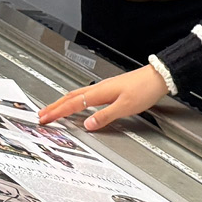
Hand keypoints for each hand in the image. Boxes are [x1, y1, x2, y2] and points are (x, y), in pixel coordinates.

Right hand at [37, 65, 169, 130]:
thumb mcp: (125, 107)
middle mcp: (100, 87)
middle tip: (41, 114)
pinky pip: (86, 94)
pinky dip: (75, 100)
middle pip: (71, 97)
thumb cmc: (145, 89)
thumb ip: (105, 116)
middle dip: (55, 106)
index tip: (45, 119)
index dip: (57, 112)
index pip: (73, 104)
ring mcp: (105, 87)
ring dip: (63, 102)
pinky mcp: (110, 88)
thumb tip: (87, 125)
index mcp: (100, 92)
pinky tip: (77, 103)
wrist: (159, 77)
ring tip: (53, 109)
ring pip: (77, 95)